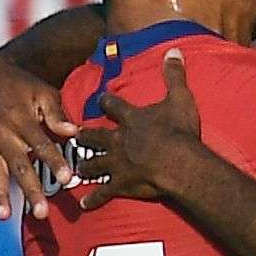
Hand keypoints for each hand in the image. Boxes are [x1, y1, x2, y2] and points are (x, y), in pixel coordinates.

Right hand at [0, 54, 75, 214]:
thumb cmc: (21, 85)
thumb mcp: (41, 91)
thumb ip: (56, 113)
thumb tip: (74, 133)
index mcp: (21, 119)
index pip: (41, 145)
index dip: (54, 161)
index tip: (68, 179)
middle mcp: (3, 136)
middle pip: (19, 167)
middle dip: (31, 190)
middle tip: (42, 213)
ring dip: (1, 197)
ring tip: (5, 217)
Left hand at [78, 49, 208, 206]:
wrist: (179, 163)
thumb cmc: (180, 131)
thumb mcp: (180, 98)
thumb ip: (174, 75)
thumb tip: (174, 50)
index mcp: (131, 119)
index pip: (113, 106)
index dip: (106, 102)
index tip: (100, 100)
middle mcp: (119, 140)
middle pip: (95, 137)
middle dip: (84, 136)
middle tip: (75, 136)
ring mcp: (117, 163)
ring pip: (94, 164)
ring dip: (85, 166)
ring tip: (77, 169)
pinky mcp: (121, 184)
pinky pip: (103, 193)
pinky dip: (93, 199)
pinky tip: (83, 205)